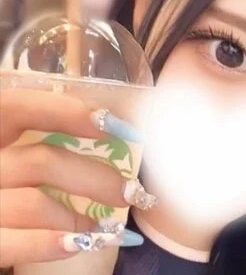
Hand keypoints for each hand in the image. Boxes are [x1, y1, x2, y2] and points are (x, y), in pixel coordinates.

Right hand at [0, 89, 154, 267]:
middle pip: (39, 161)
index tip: (110, 123)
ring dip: (75, 216)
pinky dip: (48, 243)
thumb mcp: (18, 154)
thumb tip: (106, 124)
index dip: (63, 111)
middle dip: (94, 178)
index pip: (16, 106)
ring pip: (31, 204)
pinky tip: (75, 243)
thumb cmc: (13, 183)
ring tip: (101, 226)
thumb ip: (42, 138)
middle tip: (130, 191)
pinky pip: (11, 244)